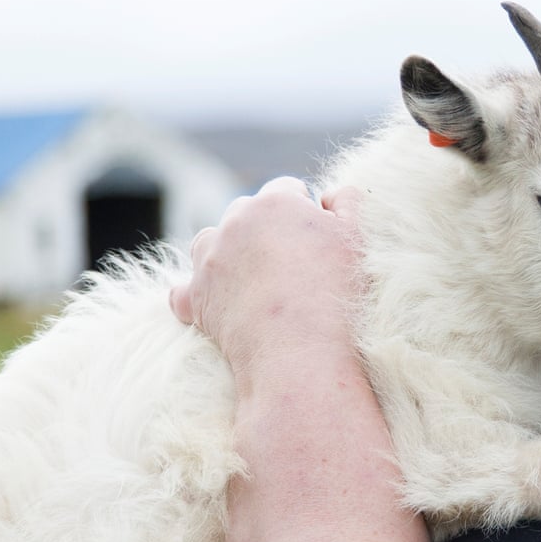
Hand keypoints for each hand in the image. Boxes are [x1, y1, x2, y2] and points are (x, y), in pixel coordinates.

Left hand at [170, 177, 363, 379]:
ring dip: (226, 254)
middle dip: (264, 230)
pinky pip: (183, 291)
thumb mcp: (357, 239)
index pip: (286, 190)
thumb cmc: (336, 295)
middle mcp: (235, 223)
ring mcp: (210, 260)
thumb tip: (329, 194)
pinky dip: (196, 295)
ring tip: (252, 281)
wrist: (300, 351)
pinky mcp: (195, 297)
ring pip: (209, 243)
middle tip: (290, 265)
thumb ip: (348, 202)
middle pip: (246, 213)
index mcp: (275, 202)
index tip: (315, 238)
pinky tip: (212, 304)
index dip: (303, 211)